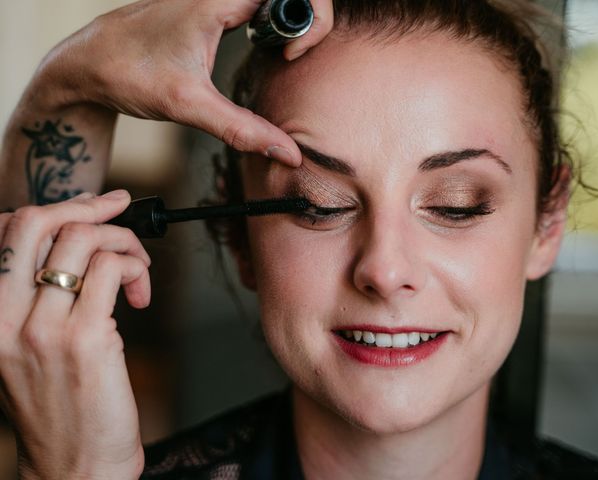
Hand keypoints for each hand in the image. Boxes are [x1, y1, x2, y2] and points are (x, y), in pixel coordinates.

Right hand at [0, 191, 150, 478]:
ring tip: (138, 268)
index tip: (89, 204)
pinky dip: (136, 268)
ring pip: (84, 239)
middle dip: (88, 204)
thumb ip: (37, 296)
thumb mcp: (26, 347)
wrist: (76, 465)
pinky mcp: (87, 338)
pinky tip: (141, 294)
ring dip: (124, 241)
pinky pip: (114, 269)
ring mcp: (44, 327)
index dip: (55, 208)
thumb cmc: (60, 404)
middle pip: (37, 223)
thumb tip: (72, 245)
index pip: (5, 232)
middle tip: (120, 207)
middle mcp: (6, 316)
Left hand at [36, 0, 333, 165]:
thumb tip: (287, 153)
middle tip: (292, 55)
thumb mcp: (189, 106)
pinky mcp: (211, 6)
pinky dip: (272, 24)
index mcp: (217, 0)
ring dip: (291, 21)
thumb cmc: (127, 72)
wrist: (87, 63)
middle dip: (307, 21)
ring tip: (285, 54)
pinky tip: (265, 48)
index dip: (310, 21)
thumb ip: (242, 131)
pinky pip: (256, 4)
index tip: (291, 55)